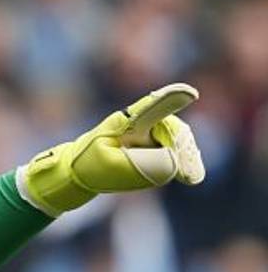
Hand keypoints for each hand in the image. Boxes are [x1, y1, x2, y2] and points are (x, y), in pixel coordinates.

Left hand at [19, 82, 204, 215]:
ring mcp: (151, 131)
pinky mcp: (156, 144)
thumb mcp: (109, 166)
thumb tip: (173, 164)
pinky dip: (186, 161)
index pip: (150, 109)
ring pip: (179, 140)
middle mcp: (142, 121)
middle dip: (184, 150)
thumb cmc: (91, 164)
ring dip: (187, 158)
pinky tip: (191, 175)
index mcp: (125, 122)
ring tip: (191, 177)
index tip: (188, 94)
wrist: (80, 168)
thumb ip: (140, 165)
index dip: (169, 100)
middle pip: (174, 130)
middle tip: (191, 177)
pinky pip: (177, 149)